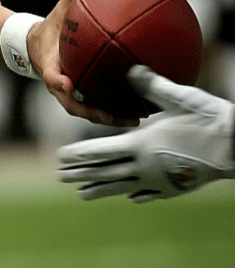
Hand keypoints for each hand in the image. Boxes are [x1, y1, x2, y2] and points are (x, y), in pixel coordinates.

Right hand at [28, 0, 138, 126]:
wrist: (34, 47)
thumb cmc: (50, 30)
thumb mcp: (57, 12)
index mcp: (50, 66)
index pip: (52, 77)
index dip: (59, 83)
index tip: (68, 85)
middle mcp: (59, 84)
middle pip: (72, 105)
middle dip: (93, 112)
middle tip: (112, 116)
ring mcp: (68, 93)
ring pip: (86, 110)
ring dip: (109, 117)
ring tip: (134, 119)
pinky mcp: (78, 96)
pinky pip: (96, 105)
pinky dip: (114, 110)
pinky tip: (137, 110)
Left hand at [58, 65, 234, 201]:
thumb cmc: (209, 119)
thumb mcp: (178, 97)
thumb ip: (150, 85)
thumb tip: (130, 69)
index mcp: (140, 145)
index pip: (99, 151)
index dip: (77, 155)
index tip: (58, 158)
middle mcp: (144, 166)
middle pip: (105, 172)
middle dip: (81, 174)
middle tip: (59, 177)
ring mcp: (159, 180)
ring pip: (122, 187)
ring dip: (100, 190)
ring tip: (81, 195)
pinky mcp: (176, 188)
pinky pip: (150, 194)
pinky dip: (136, 194)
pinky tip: (130, 198)